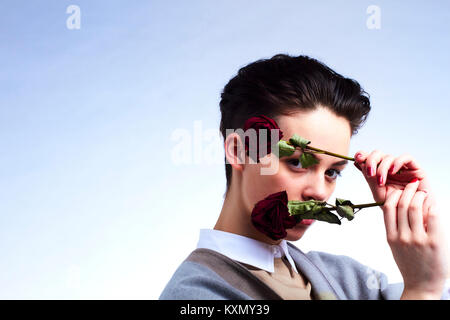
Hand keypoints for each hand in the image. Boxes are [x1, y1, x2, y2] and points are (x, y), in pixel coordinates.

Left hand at [353, 150, 435, 219]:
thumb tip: (358, 162)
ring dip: (382, 168)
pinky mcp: (415, 168)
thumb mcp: (379, 194)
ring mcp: (402, 167)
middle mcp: (389, 168)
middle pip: (377, 154)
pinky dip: (397, 162)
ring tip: (381, 182)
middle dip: (370, 161)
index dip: (362, 155)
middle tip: (370, 173)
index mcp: (378, 173)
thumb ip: (370, 179)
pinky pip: (406, 158)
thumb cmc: (396, 206)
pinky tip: (393, 171)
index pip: (368, 158)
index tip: (358, 160)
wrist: (413, 215)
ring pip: (389, 157)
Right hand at [382, 180, 447, 298]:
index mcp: (391, 236)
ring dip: (420, 196)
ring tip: (424, 193)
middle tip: (413, 186)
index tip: (399, 191)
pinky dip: (432, 206)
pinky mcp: (434, 242)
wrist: (422, 285)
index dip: (394, 195)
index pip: (387, 207)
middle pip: (402, 204)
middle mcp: (402, 237)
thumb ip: (395, 228)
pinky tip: (433, 204)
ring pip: (416, 207)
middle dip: (408, 191)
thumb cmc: (410, 264)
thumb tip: (400, 207)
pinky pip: (433, 217)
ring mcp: (418, 239)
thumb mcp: (395, 246)